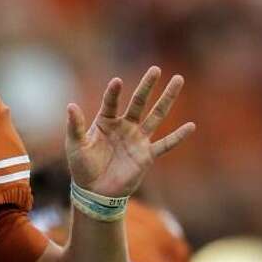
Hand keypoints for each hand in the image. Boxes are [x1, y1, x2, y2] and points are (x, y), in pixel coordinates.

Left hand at [65, 66, 194, 196]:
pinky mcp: (146, 155)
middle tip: (156, 69)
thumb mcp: (75, 146)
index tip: (117, 81)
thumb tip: (70, 105)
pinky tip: (191, 126)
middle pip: (139, 102)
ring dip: (167, 99)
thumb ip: (75, 126)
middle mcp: (124, 126)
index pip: (111, 102)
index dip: (114, 93)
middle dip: (147, 86)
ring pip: (156, 116)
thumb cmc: (82, 167)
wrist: (94, 192)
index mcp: (105, 122)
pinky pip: (165, 144)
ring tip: (178, 80)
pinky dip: (178, 136)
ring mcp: (137, 139)